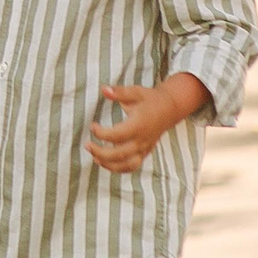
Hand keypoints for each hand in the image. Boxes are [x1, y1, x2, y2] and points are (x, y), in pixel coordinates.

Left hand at [85, 78, 202, 173]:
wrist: (170, 109)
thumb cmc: (150, 99)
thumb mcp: (135, 92)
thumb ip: (119, 92)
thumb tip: (104, 89)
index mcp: (139, 124)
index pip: (118, 135)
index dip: (102, 134)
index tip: (92, 126)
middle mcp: (142, 139)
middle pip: (121, 154)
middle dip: (102, 153)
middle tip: (87, 145)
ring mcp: (145, 148)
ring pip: (128, 164)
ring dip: (109, 164)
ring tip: (94, 158)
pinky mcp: (145, 152)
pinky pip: (133, 166)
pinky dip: (119, 168)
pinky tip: (105, 163)